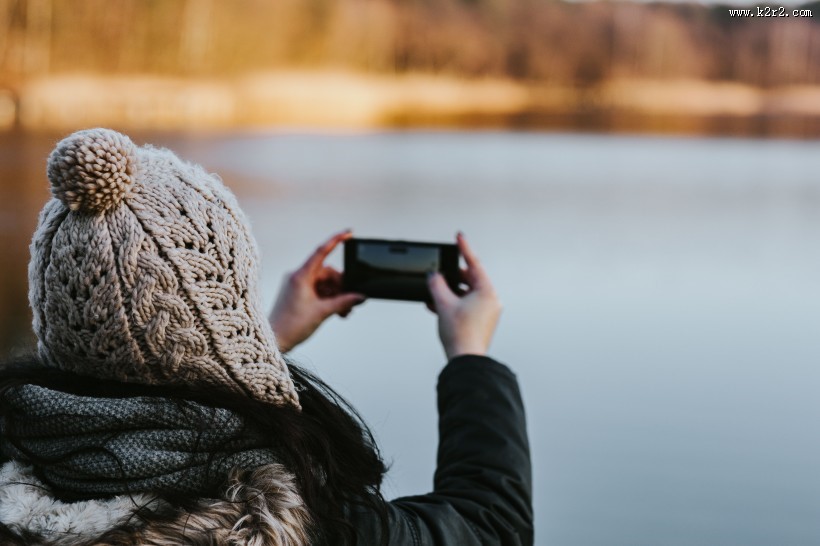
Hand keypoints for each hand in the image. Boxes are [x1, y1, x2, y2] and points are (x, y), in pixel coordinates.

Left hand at [269, 230, 364, 352]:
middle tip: (351, 302)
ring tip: (344, 312)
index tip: (349, 232)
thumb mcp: (322, 313)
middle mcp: (297, 277)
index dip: (336, 240)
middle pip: (327, 273)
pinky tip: (337, 312)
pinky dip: (329, 299)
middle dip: (342, 286)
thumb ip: (344, 302)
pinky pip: (318, 291)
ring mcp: (297, 285)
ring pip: (324, 283)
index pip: (321, 252)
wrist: (274, 341)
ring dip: (337, 295)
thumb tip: (360, 296)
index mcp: (300, 276)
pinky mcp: (297, 294)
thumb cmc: (292, 326)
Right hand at [427, 233, 501, 359]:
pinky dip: (453, 303)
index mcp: (487, 292)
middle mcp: (491, 300)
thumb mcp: (443, 303)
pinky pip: (466, 306)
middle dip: (452, 277)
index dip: (464, 249)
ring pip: (466, 294)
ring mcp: (487, 312)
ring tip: (434, 294)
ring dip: (449, 293)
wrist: (466, 360)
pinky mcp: (481, 322)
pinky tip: (437, 306)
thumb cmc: (460, 334)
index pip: (474, 264)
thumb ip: (437, 284)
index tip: (459, 236)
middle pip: (469, 280)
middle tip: (439, 274)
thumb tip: (434, 276)